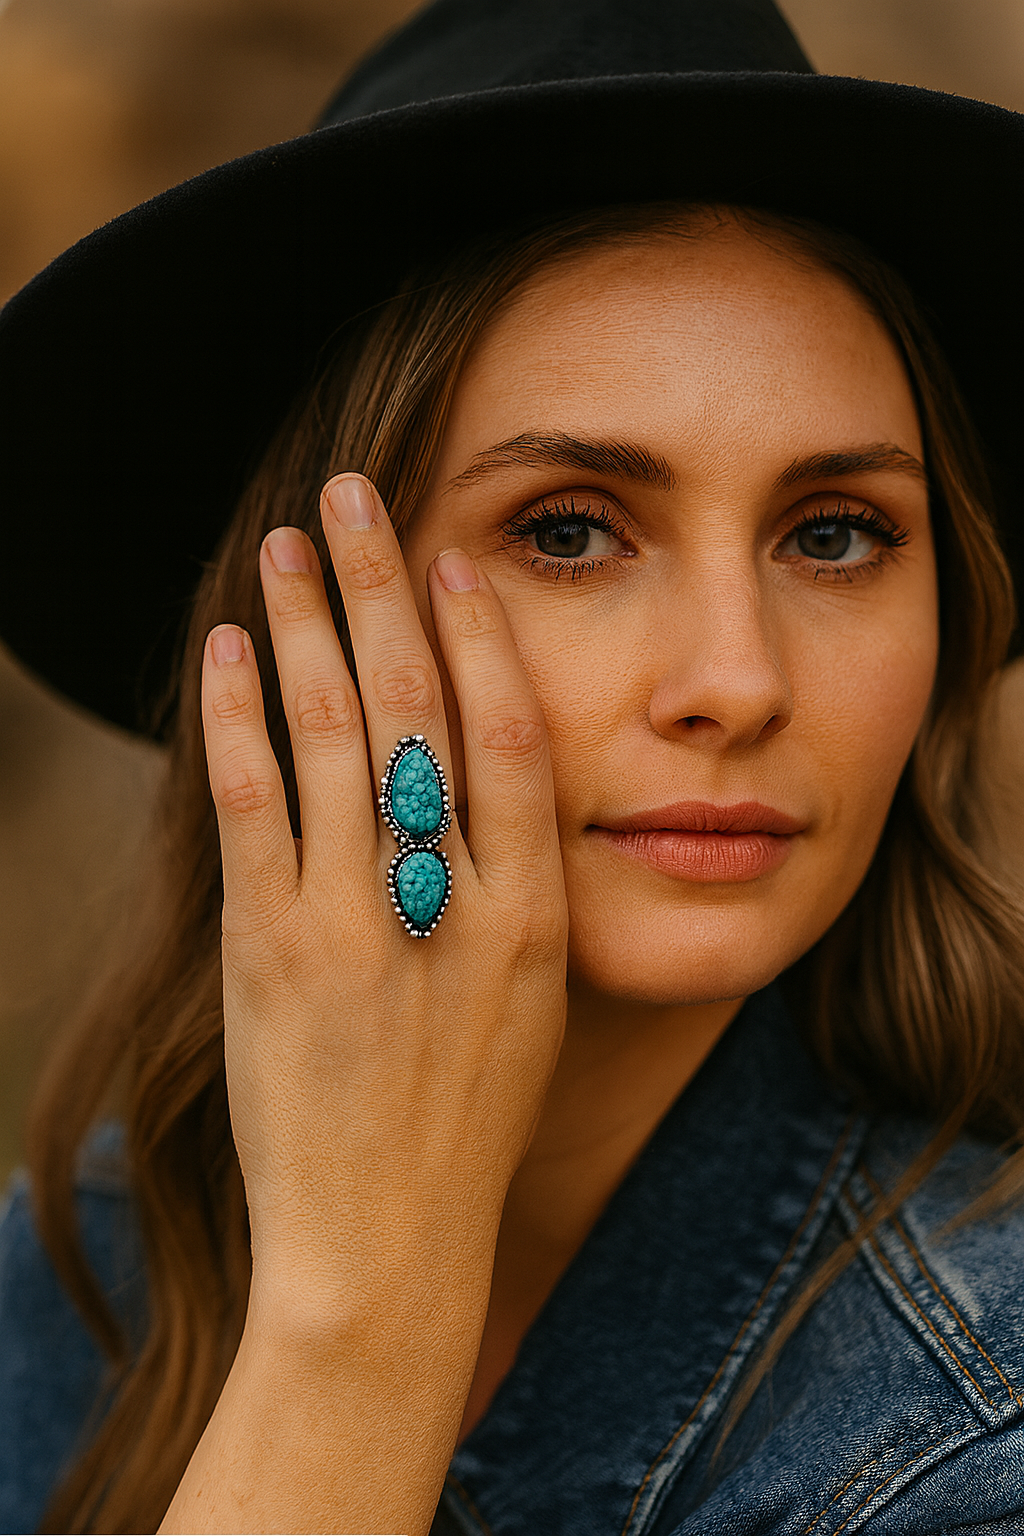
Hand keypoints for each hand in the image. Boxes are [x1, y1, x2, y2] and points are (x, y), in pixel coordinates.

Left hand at [162, 474, 567, 1533]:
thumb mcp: (525, 1007)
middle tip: (357, 496)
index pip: (509, 734)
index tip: (451, 554)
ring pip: (336, 732)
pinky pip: (253, 804)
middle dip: (383, 587)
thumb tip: (461, 790)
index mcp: (533, 914)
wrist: (388, 1246)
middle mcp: (454, 902)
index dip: (480, 633)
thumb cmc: (462, 1127)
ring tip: (285, 544)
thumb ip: (503, 895)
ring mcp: (358, 921)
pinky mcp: (272, 951)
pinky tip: (221, 651)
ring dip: (305, 625)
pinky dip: (236, 716)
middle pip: (420, 705)